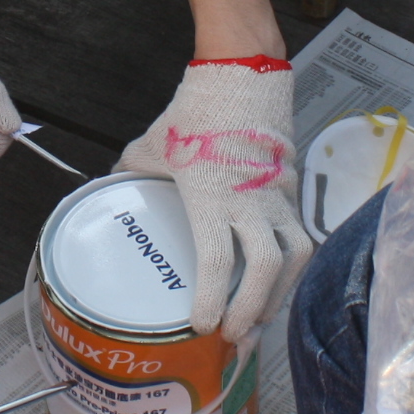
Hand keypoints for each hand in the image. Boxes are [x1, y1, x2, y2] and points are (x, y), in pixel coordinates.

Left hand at [118, 62, 312, 339]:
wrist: (243, 74)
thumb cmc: (197, 111)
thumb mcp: (155, 146)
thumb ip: (134, 174)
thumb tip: (112, 191)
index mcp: (211, 194)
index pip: (218, 260)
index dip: (213, 300)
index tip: (203, 325)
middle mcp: (251, 201)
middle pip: (265, 269)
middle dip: (252, 310)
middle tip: (235, 338)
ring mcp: (278, 196)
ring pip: (293, 257)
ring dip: (279, 294)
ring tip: (260, 320)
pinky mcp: (294, 191)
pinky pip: (300, 237)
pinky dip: (292, 267)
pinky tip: (279, 285)